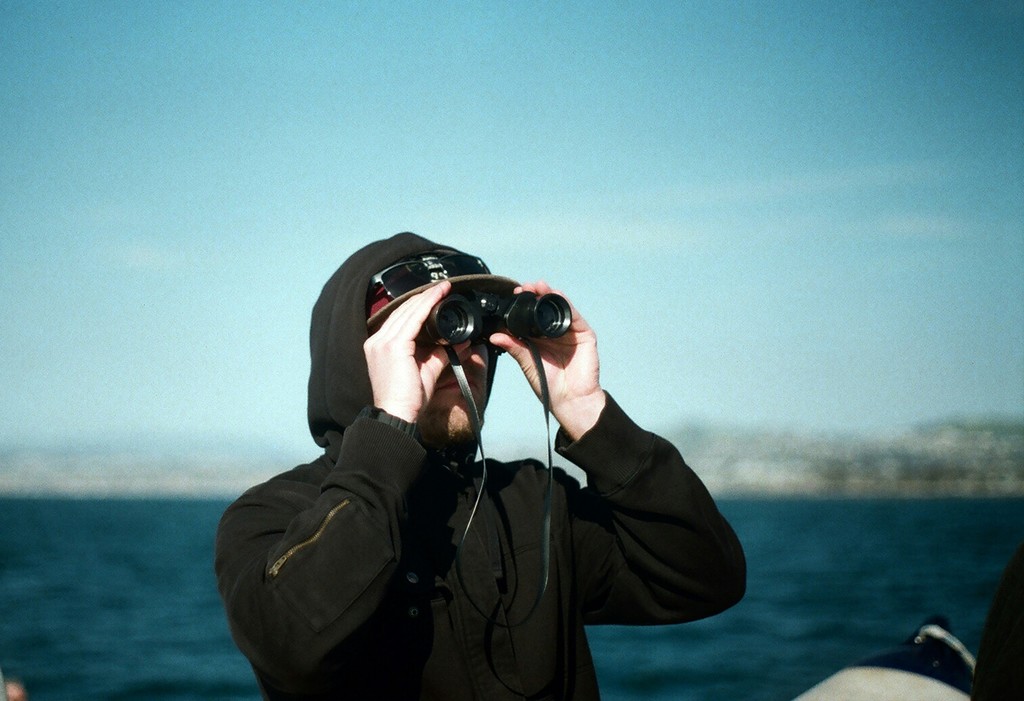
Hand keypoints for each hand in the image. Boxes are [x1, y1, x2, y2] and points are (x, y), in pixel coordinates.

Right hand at [363, 281, 453, 422]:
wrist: (396, 415)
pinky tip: (438, 297)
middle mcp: (377, 341)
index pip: (399, 319)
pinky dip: (427, 306)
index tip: (434, 296)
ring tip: (443, 289)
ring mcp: (382, 342)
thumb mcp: (425, 371)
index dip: (418, 306)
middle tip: (443, 288)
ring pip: (408, 312)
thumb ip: (439, 355)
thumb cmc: (407, 400)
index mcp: (380, 346)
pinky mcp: (393, 346)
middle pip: (402, 312)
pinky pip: (413, 320)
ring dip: (427, 298)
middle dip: (424, 298)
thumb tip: (459, 343)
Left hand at [488, 281, 605, 440]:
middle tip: (525, 287)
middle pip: (546, 307)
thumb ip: (513, 346)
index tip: (514, 294)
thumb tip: (494, 335)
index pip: (531, 314)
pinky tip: (557, 296)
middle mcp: (555, 332)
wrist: (569, 398)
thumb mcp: (527, 362)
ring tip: (539, 286)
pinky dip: (566, 304)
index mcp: (540, 337)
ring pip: (560, 308)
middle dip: (536, 295)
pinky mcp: (584, 334)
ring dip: (550, 294)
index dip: (523, 303)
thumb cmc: (548, 383)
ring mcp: (570, 332)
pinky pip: (574, 315)